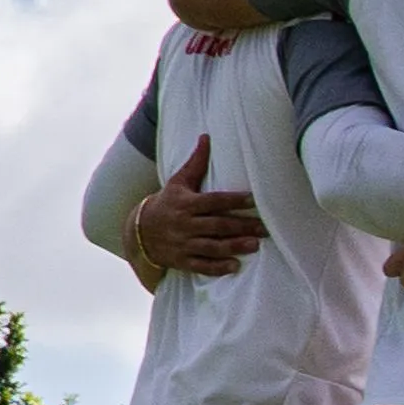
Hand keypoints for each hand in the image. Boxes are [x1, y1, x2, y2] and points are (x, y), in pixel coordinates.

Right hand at [129, 140, 261, 278]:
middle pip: (217, 225)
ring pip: (210, 246)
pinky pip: (200, 266)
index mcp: (186, 203)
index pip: (213, 201)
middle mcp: (184, 224)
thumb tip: (206, 137)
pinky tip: (235, 266)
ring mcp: (182, 243)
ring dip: (233, 246)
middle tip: (265, 228)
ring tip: (255, 245)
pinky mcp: (181, 260)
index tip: (255, 199)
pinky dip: (217, 267)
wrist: (138, 232)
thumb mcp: (177, 182)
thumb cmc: (166, 203)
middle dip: (241, 226)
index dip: (234, 200)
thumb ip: (196, 163)